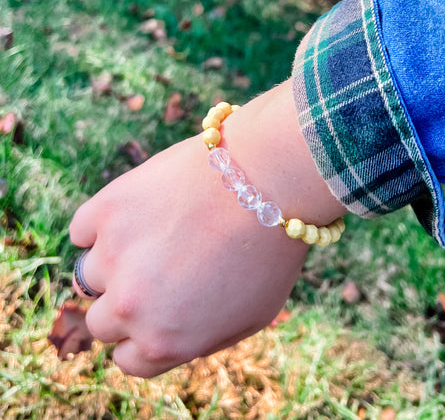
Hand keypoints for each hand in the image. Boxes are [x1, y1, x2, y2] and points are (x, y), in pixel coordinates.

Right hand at [70, 80, 345, 376]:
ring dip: (117, 261)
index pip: (127, 358)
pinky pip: (83, 230)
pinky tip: (136, 215)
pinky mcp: (106, 209)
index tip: (157, 310)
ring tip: (157, 235)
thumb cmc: (269, 250)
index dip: (143, 334)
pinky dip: (103, 225)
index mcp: (164, 342)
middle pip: (101, 322)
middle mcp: (131, 307)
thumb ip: (199, 338)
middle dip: (128, 303)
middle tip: (157, 272)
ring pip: (91, 275)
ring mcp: (113, 256)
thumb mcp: (251, 316)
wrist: (269, 180)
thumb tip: (164, 336)